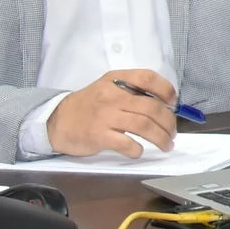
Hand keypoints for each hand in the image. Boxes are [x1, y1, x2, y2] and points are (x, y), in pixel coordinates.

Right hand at [51, 70, 179, 155]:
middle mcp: (111, 95)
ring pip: (144, 125)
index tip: (173, 103)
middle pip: (151, 107)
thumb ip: (131, 91)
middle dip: (168, 122)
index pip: (147, 77)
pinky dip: (138, 149)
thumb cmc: (88, 106)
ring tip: (166, 144)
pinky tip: (139, 151)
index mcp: (116, 80)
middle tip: (172, 132)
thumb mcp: (108, 88)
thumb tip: (164, 105)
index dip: (166, 89)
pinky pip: (126, 143)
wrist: (57, 121)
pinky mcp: (98, 135)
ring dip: (160, 137)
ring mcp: (105, 115)